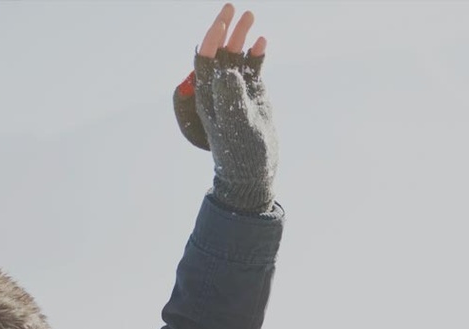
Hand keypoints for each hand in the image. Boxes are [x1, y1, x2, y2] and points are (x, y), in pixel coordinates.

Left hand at [172, 4, 277, 212]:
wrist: (254, 171)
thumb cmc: (241, 152)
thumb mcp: (236, 125)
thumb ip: (231, 97)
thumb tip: (227, 69)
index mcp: (209, 94)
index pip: (206, 58)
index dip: (212, 38)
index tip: (222, 21)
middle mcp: (220, 88)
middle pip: (220, 52)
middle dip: (225, 29)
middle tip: (234, 8)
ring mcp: (237, 90)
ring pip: (237, 57)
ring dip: (242, 38)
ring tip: (252, 17)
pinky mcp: (252, 95)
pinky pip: (252, 69)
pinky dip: (257, 56)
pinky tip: (262, 42)